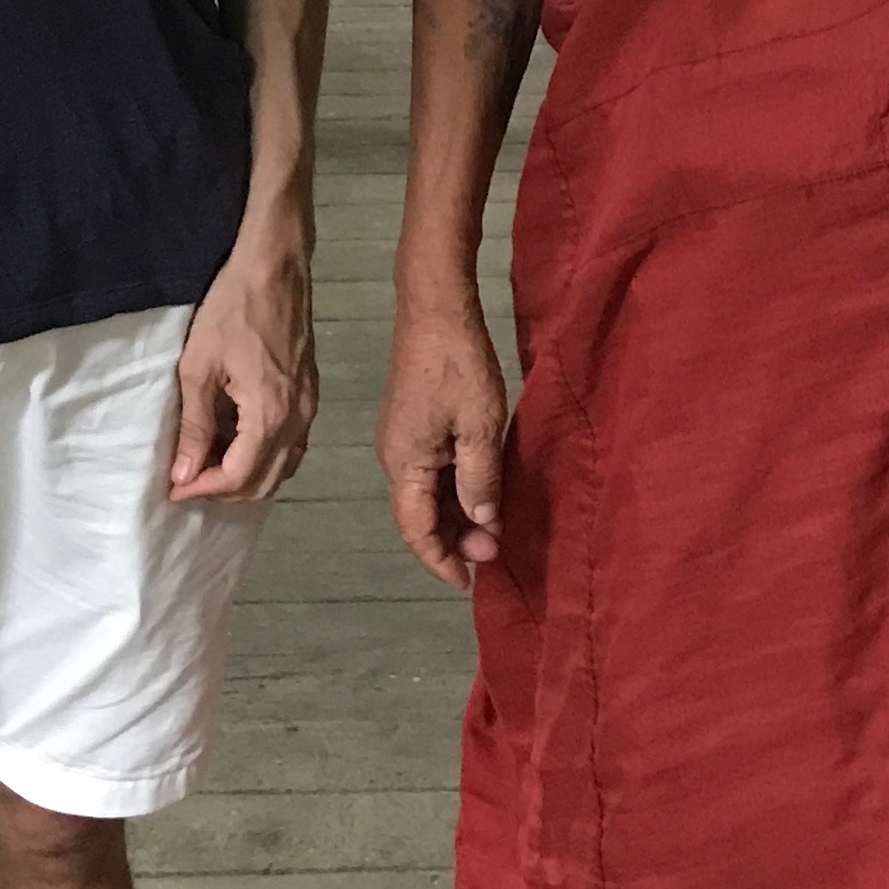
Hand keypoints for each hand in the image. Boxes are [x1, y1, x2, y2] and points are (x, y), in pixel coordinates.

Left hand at [169, 221, 317, 503]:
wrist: (275, 267)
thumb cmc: (232, 309)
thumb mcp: (199, 368)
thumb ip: (195, 426)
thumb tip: (183, 473)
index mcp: (269, 415)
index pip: (237, 477)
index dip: (202, 489)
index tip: (174, 488)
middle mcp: (297, 419)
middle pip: (264, 482)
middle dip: (223, 490)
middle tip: (188, 480)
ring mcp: (309, 408)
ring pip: (282, 467)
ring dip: (246, 475)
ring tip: (209, 463)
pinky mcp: (311, 395)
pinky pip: (292, 445)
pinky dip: (265, 456)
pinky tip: (238, 441)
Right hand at [376, 288, 509, 586]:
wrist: (435, 306)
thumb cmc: (459, 365)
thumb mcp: (480, 427)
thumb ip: (480, 481)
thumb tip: (483, 526)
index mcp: (402, 464)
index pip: (415, 530)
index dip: (442, 561)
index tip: (470, 583)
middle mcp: (393, 457)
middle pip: (417, 516)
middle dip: (453, 541)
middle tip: (495, 553)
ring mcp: (400, 439)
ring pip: (424, 494)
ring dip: (455, 516)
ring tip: (492, 528)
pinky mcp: (411, 423)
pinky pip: (429, 472)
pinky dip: (452, 490)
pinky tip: (480, 492)